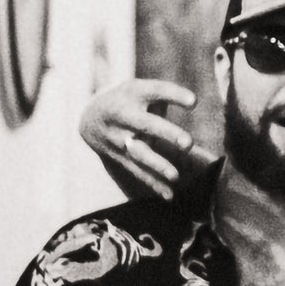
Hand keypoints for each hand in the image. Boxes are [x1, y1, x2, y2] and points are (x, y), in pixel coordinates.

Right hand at [80, 79, 205, 200]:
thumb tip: (193, 103)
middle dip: (167, 134)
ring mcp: (119, 138)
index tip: (194, 102)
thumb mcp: (141, 89)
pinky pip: (137, 172)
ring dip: (158, 165)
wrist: (91, 118)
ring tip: (175, 176)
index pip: (154, 91)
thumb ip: (165, 95)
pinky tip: (169, 196)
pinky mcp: (120, 157)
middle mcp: (123, 116)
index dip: (174, 95)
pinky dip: (153, 184)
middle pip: (145, 125)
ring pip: (139, 153)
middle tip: (188, 143)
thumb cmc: (129, 101)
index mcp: (132, 93)